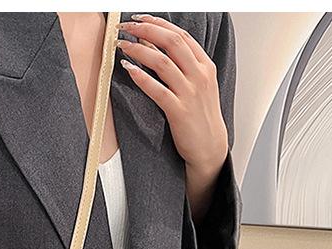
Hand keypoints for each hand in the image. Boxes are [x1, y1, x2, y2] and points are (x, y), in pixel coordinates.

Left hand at [116, 14, 228, 219]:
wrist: (210, 147)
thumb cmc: (200, 117)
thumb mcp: (199, 85)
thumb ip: (184, 66)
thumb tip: (156, 48)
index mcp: (205, 65)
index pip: (180, 35)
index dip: (158, 24)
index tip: (139, 19)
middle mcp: (199, 75)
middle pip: (171, 42)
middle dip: (146, 30)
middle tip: (126, 28)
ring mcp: (190, 92)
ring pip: (162, 62)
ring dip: (139, 50)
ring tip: (121, 46)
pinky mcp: (179, 111)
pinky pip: (157, 90)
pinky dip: (141, 77)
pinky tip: (128, 70)